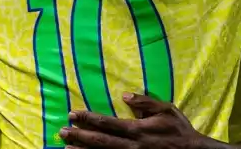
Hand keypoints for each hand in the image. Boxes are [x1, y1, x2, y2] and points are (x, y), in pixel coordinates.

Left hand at [60, 93, 220, 148]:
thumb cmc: (179, 130)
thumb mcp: (166, 109)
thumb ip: (145, 102)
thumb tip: (125, 96)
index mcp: (137, 129)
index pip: (106, 123)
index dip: (87, 118)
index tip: (72, 114)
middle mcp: (130, 145)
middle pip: (99, 141)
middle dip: (78, 136)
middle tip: (61, 132)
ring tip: (66, 148)